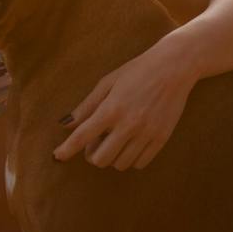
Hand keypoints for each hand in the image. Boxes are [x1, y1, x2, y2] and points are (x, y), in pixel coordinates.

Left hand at [53, 40, 197, 169]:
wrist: (174, 67)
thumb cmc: (137, 71)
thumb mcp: (108, 82)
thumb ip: (87, 106)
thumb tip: (65, 124)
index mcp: (111, 108)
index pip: (82, 136)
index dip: (67, 149)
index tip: (58, 156)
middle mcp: (128, 124)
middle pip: (100, 159)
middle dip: (93, 154)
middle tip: (97, 142)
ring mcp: (146, 133)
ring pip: (120, 164)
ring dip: (113, 156)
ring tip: (116, 139)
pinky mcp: (161, 138)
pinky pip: (140, 163)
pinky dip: (131, 158)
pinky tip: (131, 144)